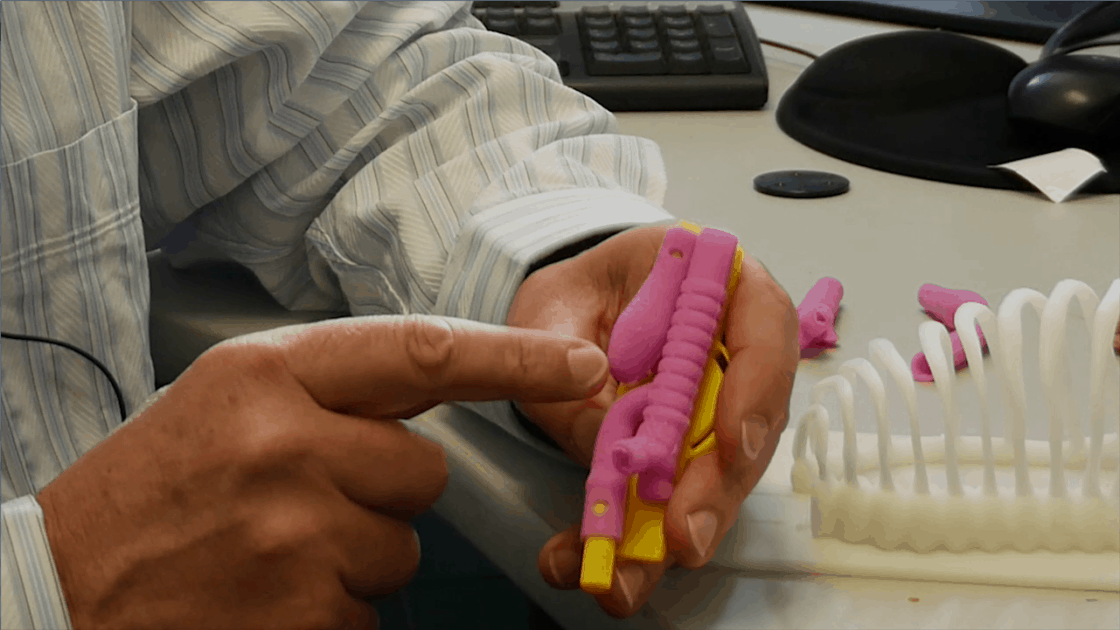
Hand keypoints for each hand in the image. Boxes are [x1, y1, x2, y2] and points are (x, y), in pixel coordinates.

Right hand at [37, 316, 609, 629]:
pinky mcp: (302, 613)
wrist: (65, 585)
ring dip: (353, 557)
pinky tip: (264, 597)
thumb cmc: (153, 486)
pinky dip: (331, 610)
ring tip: (267, 553)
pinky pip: (370, 611)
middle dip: (382, 493)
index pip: (420, 352)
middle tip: (297, 503)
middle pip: (423, 473)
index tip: (580, 364)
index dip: (512, 357)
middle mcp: (288, 443)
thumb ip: (331, 389)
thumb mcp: (230, 399)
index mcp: (270, 374)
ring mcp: (296, 534)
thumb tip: (440, 389)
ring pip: (401, 548)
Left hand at [507, 225, 798, 617]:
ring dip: (676, 529)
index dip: (756, 390)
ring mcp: (716, 409)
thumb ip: (576, 359)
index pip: (764, 326)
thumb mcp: (558, 309)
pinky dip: (637, 537)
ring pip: (717, 475)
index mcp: (719, 282)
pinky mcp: (689, 455)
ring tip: (626, 577)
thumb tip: (613, 439)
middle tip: (684, 538)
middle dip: (717, 488)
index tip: (734, 445)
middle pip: (751, 422)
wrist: (567, 314)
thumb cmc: (575, 295)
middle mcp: (734, 351)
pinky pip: (676, 498)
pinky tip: (597, 566)